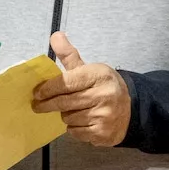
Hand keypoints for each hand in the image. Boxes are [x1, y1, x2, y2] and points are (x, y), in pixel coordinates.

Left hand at [31, 31, 130, 146]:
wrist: (131, 110)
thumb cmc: (103, 87)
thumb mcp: (90, 69)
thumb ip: (69, 55)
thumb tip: (55, 36)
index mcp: (99, 76)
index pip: (66, 82)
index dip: (48, 88)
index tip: (37, 93)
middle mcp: (103, 95)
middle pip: (64, 102)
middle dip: (47, 104)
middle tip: (37, 106)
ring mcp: (104, 116)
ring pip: (68, 118)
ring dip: (65, 115)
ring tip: (71, 110)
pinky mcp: (103, 133)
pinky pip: (75, 132)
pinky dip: (73, 127)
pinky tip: (80, 121)